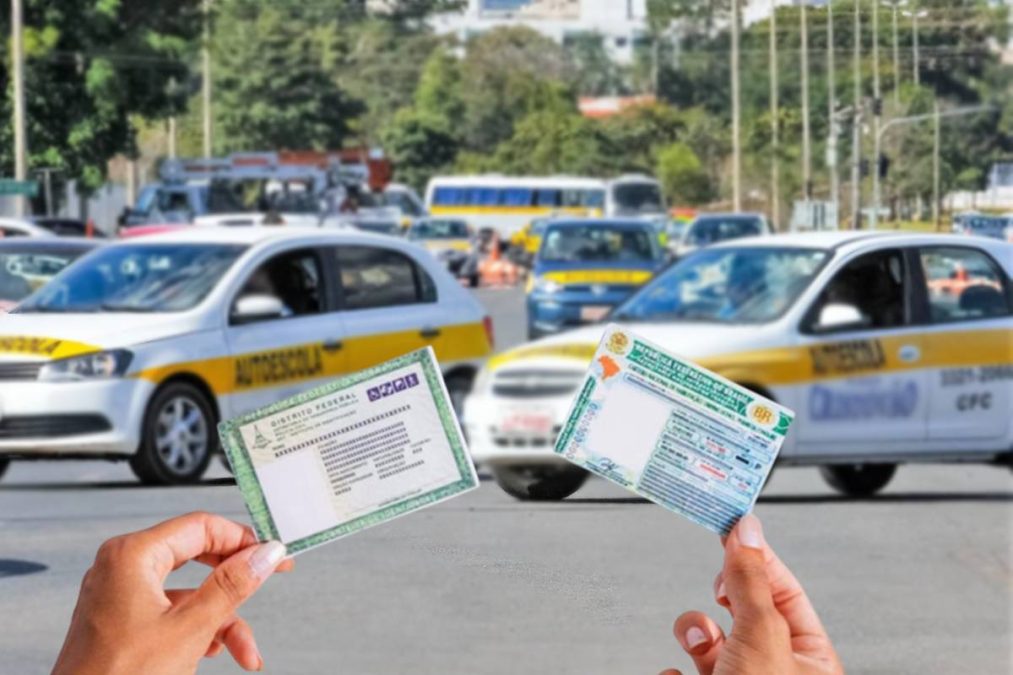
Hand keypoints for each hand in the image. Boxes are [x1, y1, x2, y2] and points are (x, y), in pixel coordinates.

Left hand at [52, 512, 292, 674]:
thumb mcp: (190, 630)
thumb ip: (231, 586)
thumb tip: (265, 554)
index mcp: (132, 556)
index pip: (201, 527)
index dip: (242, 540)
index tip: (273, 556)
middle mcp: (122, 566)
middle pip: (197, 556)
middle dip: (234, 583)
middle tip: (268, 582)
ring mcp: (120, 593)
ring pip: (188, 591)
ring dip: (221, 619)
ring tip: (245, 651)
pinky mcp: (122, 619)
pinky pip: (171, 611)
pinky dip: (197, 629)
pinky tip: (217, 651)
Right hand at [661, 515, 842, 674]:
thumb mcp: (761, 637)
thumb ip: (751, 583)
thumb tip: (747, 533)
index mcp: (810, 660)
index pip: (786, 592)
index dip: (760, 558)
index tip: (734, 527)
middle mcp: (776, 672)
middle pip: (742, 612)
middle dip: (721, 602)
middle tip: (719, 593)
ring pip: (708, 641)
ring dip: (694, 636)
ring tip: (697, 645)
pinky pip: (682, 669)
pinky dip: (674, 670)